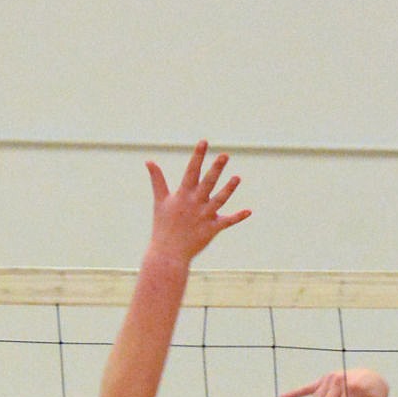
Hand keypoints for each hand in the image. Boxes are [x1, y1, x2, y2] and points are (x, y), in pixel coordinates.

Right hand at [146, 141, 250, 264]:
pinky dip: (238, 217)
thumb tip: (149, 161)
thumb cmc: (163, 226)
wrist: (168, 253)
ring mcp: (204, 216)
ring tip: (237, 178)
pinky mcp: (212, 229)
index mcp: (182, 195)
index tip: (204, 142)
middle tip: (225, 155)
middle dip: (216, 169)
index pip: (191, 171)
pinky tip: (248, 211)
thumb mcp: (160, 201)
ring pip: (219, 200)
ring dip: (228, 189)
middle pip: (207, 183)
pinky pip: (227, 222)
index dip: (198, 156)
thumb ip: (157, 180)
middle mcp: (194, 204)